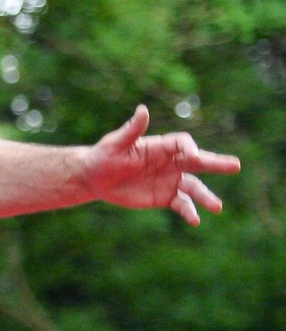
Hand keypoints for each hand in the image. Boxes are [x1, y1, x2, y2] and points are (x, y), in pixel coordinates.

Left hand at [80, 104, 239, 224]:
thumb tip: (143, 110)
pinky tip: (195, 220)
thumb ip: (131, 130)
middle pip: (198, 162)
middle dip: (216, 164)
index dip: (189, 148)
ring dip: (205, 197)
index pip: (183, 144)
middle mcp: (170, 163)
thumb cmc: (103, 157)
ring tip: (217, 207)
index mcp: (160, 147)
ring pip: (193, 188)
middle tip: (236, 166)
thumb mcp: (115, 144)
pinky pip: (181, 204)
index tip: (193, 155)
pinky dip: (189, 212)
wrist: (94, 178)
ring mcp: (169, 181)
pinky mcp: (164, 197)